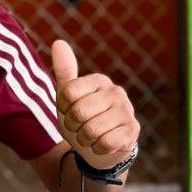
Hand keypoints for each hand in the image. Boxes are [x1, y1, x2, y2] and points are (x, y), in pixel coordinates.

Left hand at [51, 40, 138, 170]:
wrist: (101, 149)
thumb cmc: (82, 119)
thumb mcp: (68, 97)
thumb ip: (64, 70)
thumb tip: (58, 41)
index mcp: (99, 80)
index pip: (68, 93)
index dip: (63, 108)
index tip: (70, 111)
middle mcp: (115, 91)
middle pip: (78, 113)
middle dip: (73, 127)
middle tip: (80, 127)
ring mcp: (126, 110)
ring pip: (91, 130)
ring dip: (85, 140)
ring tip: (91, 137)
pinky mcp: (132, 130)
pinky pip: (105, 143)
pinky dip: (98, 148)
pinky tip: (103, 144)